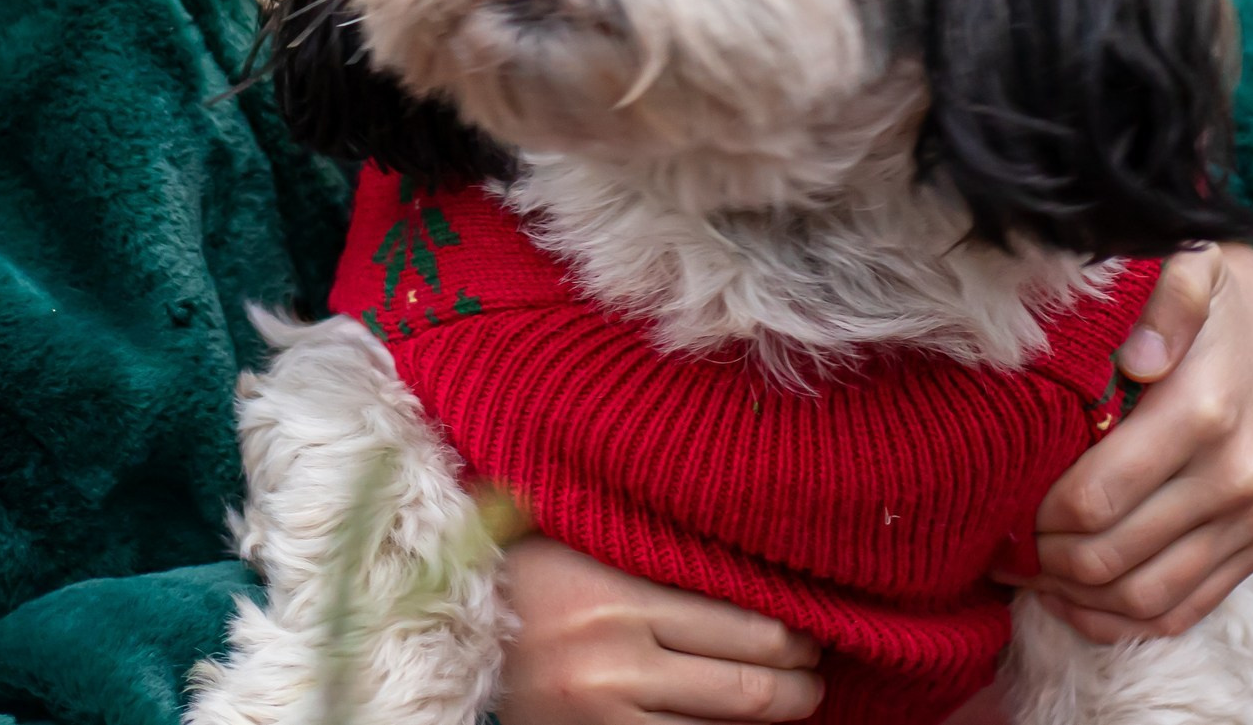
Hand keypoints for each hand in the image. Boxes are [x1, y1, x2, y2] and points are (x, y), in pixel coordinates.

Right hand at [496, 535, 822, 724]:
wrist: (439, 627)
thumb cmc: (516, 569)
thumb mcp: (583, 545)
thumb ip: (651, 553)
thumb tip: (744, 563)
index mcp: (620, 595)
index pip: (744, 623)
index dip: (792, 635)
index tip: (809, 631)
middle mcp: (619, 659)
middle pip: (747, 684)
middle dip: (797, 683)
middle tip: (813, 673)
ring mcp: (606, 710)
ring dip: (772, 719)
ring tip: (791, 702)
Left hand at [1012, 243, 1252, 641]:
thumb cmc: (1207, 293)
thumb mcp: (1187, 265)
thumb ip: (1166, 301)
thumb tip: (1139, 360)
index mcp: (1204, 414)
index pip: (1095, 498)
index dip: (1032, 516)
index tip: (991, 503)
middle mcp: (1236, 479)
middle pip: (1113, 557)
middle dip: (1042, 561)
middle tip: (992, 543)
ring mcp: (1252, 521)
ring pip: (1148, 599)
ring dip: (1075, 597)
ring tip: (1022, 572)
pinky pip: (1186, 610)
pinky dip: (1122, 621)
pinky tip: (1070, 598)